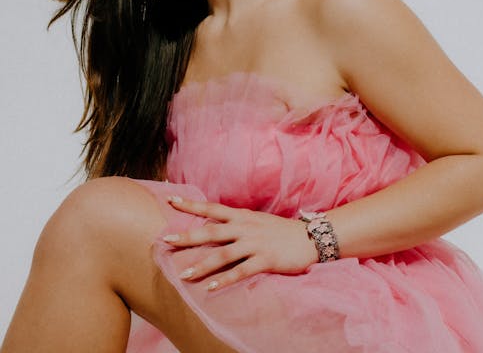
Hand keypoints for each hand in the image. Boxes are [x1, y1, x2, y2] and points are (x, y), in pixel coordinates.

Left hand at [163, 195, 317, 290]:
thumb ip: (236, 222)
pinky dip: (225, 280)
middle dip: (188, 236)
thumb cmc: (280, 230)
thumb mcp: (256, 220)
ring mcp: (255, 244)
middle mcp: (245, 228)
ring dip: (202, 264)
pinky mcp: (265, 260)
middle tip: (166, 240)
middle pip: (211, 231)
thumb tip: (214, 224)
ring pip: (223, 254)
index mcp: (241, 216)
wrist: (309, 238)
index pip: (211, 208)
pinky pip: (241, 271)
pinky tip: (211, 288)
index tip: (171, 200)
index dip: (191, 204)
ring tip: (183, 274)